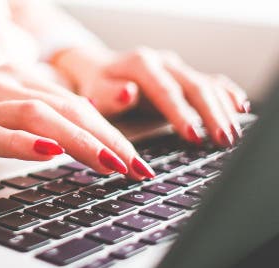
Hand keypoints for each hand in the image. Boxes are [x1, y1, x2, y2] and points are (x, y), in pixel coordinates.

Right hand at [0, 66, 154, 178]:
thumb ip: (30, 120)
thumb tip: (70, 143)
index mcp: (16, 81)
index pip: (75, 105)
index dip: (111, 131)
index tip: (137, 160)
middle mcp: (2, 86)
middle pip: (67, 107)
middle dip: (109, 139)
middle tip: (138, 168)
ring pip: (38, 116)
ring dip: (79, 140)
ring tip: (109, 163)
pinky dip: (23, 142)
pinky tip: (47, 152)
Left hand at [51, 46, 248, 146]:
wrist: (97, 68)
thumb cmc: (94, 86)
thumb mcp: (93, 92)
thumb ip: (108, 95)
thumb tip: (128, 93)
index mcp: (141, 65)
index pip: (166, 91)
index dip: (181, 114)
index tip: (192, 135)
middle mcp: (163, 62)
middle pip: (194, 87)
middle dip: (210, 115)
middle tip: (222, 140)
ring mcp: (177, 68)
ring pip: (207, 86)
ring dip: (222, 110)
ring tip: (231, 136)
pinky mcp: (184, 75)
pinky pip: (211, 82)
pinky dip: (227, 95)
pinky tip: (240, 109)